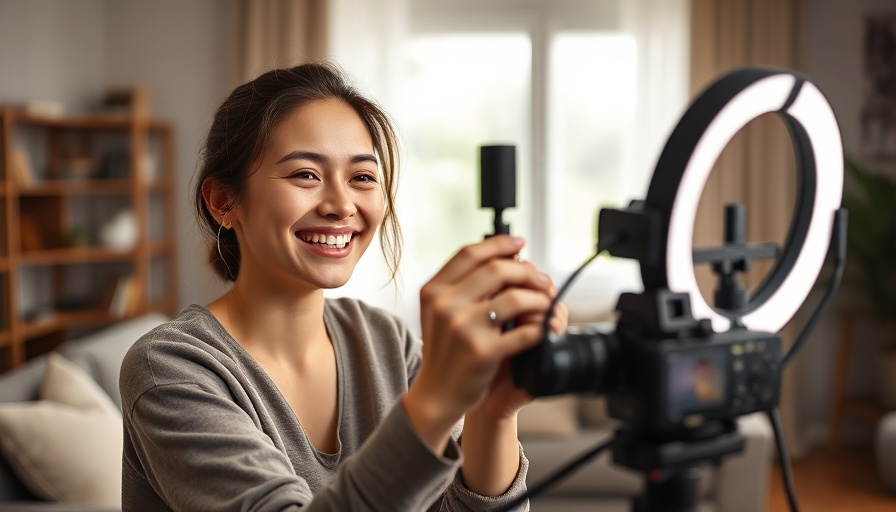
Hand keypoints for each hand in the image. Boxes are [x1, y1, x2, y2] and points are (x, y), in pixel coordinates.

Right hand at [403, 235, 554, 450]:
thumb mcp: (440, 311)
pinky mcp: (483, 352)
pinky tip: (542, 329)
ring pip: (515, 298)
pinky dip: (540, 327)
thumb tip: (506, 255)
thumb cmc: (445, 349)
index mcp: (434, 290)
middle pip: (497, 270)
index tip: (520, 244)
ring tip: (546, 305)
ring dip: (539, 299)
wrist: (436, 394)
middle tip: (542, 280)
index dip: (499, 243)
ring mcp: (464, 328)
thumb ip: (463, 284)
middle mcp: (446, 305)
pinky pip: (524, 332)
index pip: (470, 253)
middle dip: (527, 271)